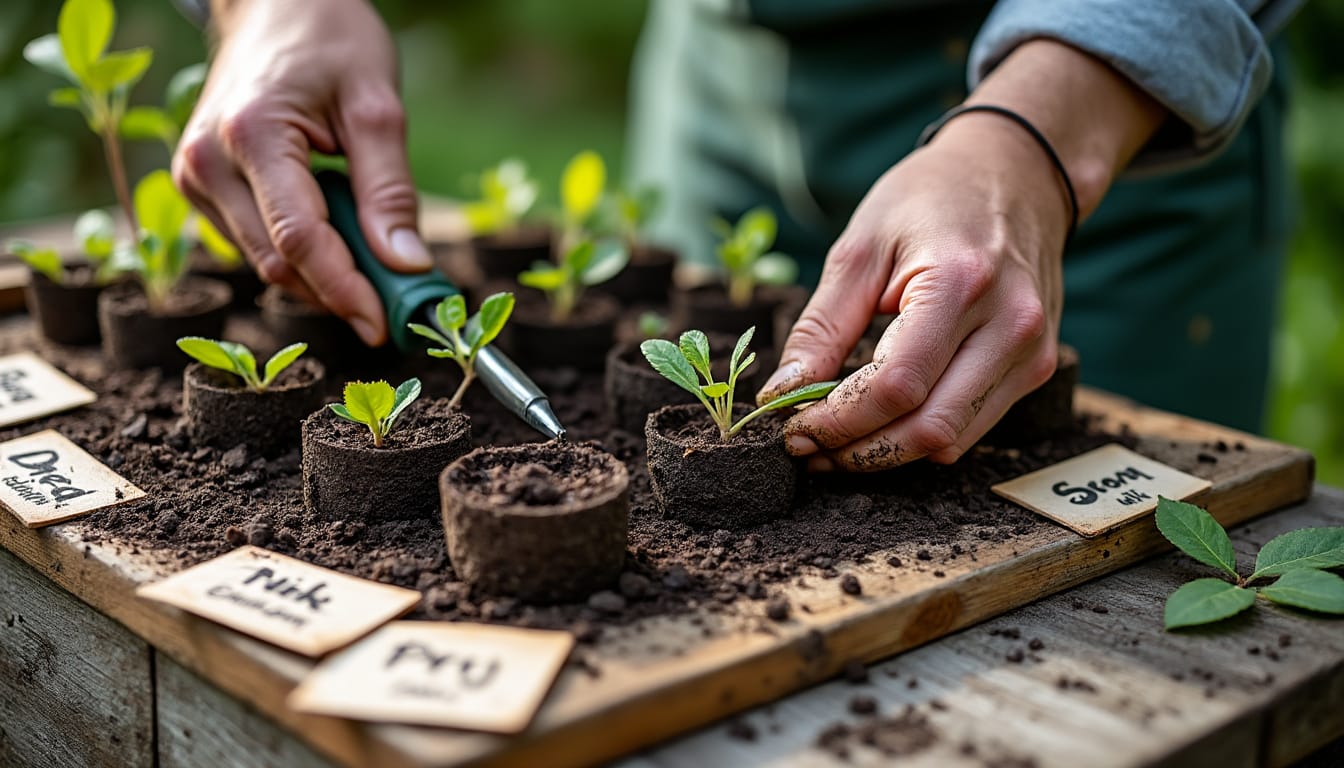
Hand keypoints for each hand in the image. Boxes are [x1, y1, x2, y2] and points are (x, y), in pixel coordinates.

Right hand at [173, 0, 428, 344]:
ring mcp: (195, 177)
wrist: (275, 4)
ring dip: (323, 276)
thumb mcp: (377, 108)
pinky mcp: (200, 187)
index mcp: (251, 135)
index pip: (299, 240)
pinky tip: (338, 235)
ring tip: (375, 261)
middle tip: (398, 304)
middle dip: (341, 291)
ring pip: (265, 262)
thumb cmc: (331, 42)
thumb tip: (406, 265)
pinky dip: (302, 255)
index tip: (385, 324)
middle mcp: (207, 162)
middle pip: (279, 261)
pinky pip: (255, 244)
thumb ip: (390, 191)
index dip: (345, 290)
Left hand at [756, 40, 1164, 471]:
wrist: (1017, 173)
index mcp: (959, 282)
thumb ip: (820, 327)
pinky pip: (971, 428)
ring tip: (834, 443)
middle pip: (927, 428)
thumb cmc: (929, 199)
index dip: (838, 421)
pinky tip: (878, 424)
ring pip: (952, 441)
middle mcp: (1009, 324)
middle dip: (857, 452)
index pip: (896, 386)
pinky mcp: (1037, 367)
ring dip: (885, 455)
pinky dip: (918, 438)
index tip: (792, 428)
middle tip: (805, 448)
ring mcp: (1032, 351)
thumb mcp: (860, 247)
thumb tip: (780, 396)